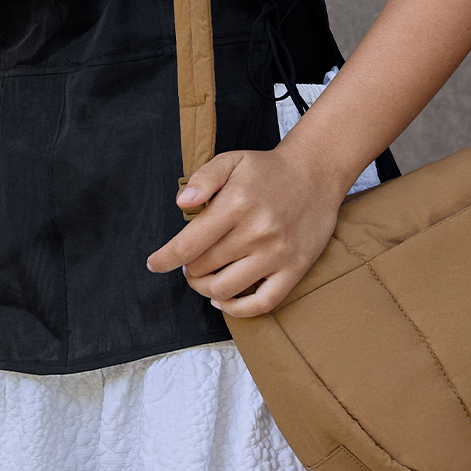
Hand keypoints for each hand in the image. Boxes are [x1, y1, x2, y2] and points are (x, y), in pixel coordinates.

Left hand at [145, 144, 348, 316]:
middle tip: (188, 263)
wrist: (316, 173)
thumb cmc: (267, 170)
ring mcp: (277, 254)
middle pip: (204, 268)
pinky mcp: (295, 269)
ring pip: (226, 290)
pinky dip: (237, 309)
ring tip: (203, 278)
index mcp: (236, 204)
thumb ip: (203, 179)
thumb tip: (182, 204)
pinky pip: (262, 303)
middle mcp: (257, 232)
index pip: (188, 245)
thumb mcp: (231, 161)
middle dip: (188, 269)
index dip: (165, 259)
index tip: (154, 264)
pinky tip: (224, 299)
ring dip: (205, 289)